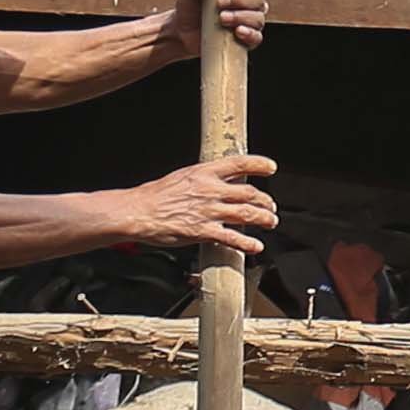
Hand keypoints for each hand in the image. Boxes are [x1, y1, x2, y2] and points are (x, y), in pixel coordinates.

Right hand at [122, 152, 281, 258]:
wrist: (138, 211)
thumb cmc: (154, 195)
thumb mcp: (181, 177)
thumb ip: (202, 179)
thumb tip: (218, 181)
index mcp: (204, 172)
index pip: (239, 163)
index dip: (259, 164)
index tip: (271, 167)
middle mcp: (211, 190)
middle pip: (249, 193)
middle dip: (265, 201)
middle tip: (270, 206)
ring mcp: (209, 211)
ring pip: (247, 214)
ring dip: (264, 219)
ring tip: (270, 222)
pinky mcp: (204, 231)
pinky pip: (232, 238)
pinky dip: (248, 243)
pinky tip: (256, 246)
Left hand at [161, 0, 272, 60]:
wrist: (182, 30)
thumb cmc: (190, 5)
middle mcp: (249, 4)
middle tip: (219, 2)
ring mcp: (249, 23)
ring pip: (258, 18)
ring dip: (241, 16)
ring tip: (221, 18)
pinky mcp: (245, 41)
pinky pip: (256, 38)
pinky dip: (249, 34)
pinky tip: (237, 31)